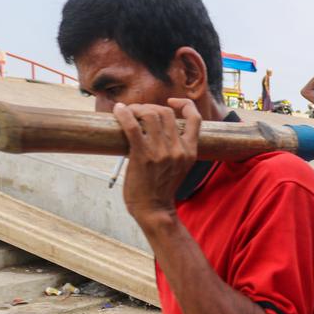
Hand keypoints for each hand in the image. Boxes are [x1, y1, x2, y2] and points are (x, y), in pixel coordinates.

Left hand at [112, 98, 200, 229]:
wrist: (154, 210)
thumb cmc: (161, 189)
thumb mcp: (178, 167)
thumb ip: (175, 149)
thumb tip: (158, 130)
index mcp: (190, 152)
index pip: (195, 119)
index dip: (184, 104)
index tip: (172, 103)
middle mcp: (178, 150)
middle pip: (166, 113)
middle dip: (150, 107)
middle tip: (138, 113)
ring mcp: (161, 153)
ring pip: (150, 115)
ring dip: (137, 109)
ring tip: (128, 113)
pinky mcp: (143, 156)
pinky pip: (132, 126)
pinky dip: (124, 114)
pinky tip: (118, 111)